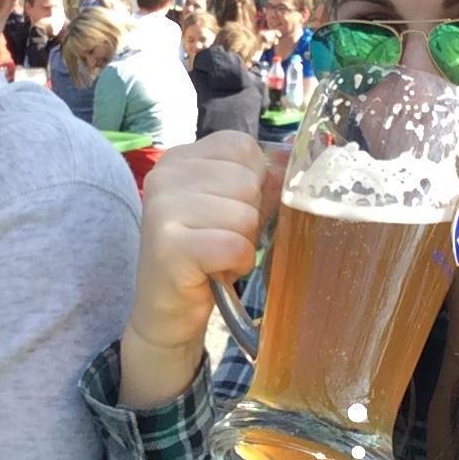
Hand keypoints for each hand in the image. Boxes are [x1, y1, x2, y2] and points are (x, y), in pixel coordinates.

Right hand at [119, 132, 272, 407]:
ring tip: (218, 256)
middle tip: (222, 239)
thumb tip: (295, 156)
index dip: (255, 181)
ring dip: (242, 243)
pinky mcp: (169, 246)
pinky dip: (237, 263)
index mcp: (180, 158)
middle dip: (249, 217)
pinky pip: (234, 245)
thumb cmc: (205, 256)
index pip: (241, 146)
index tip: (230, 209)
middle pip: (247, 181)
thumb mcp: (230, 207)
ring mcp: (163, 208)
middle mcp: (165, 175)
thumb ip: (259, 180)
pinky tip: (216, 271)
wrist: (166, 313)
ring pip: (244, 214)